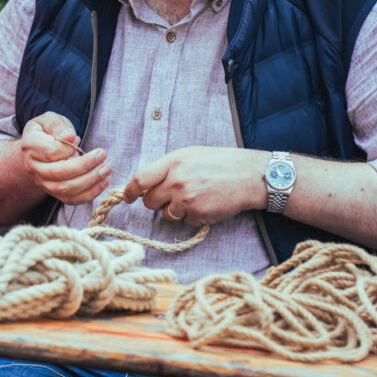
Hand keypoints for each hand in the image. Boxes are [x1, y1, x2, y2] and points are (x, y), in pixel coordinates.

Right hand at [20, 112, 110, 204]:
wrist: (38, 151)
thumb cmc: (47, 132)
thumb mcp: (49, 120)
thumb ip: (58, 125)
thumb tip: (69, 137)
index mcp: (30, 146)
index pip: (50, 152)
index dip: (68, 148)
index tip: (78, 139)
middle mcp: (33, 167)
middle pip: (59, 173)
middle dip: (84, 166)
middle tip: (102, 155)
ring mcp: (43, 182)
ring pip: (65, 188)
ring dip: (89, 181)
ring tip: (105, 169)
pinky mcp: (54, 192)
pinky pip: (71, 199)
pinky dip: (89, 194)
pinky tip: (103, 182)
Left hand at [122, 146, 268, 225]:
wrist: (249, 176)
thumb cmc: (220, 163)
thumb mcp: (190, 155)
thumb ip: (167, 167)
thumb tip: (146, 182)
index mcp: (173, 162)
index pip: (141, 179)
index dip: (130, 191)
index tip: (127, 197)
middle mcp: (177, 181)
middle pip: (149, 201)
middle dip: (155, 202)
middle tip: (170, 196)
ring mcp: (186, 199)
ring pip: (165, 214)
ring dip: (174, 210)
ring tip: (193, 197)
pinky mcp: (197, 215)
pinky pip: (183, 222)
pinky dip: (191, 217)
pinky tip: (205, 204)